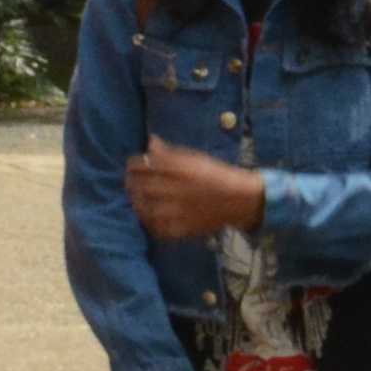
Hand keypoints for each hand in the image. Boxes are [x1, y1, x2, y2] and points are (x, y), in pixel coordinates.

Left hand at [127, 141, 267, 240]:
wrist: (240, 200)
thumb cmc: (217, 175)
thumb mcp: (195, 158)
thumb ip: (171, 153)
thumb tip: (151, 142)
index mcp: (180, 169)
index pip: (146, 165)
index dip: (133, 165)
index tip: (132, 166)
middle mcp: (177, 189)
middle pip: (141, 186)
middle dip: (131, 184)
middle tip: (130, 183)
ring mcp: (178, 211)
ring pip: (145, 209)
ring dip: (137, 204)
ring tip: (136, 200)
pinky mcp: (183, 228)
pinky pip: (158, 228)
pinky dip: (150, 223)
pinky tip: (149, 218)